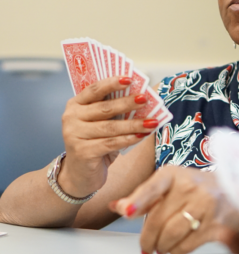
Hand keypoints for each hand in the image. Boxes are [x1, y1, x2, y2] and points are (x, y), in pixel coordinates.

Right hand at [59, 77, 157, 196]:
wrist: (79, 174)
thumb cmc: (95, 143)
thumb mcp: (100, 123)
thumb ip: (112, 111)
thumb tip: (140, 99)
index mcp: (75, 105)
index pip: (94, 89)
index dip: (112, 83)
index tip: (130, 79)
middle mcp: (71, 118)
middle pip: (104, 108)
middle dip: (128, 103)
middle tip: (146, 99)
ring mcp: (74, 135)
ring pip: (110, 127)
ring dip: (134, 124)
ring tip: (152, 122)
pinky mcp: (82, 152)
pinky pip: (111, 143)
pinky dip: (128, 139)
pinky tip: (141, 136)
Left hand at [111, 165, 238, 253]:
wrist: (234, 189)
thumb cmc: (197, 187)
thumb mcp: (171, 183)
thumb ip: (144, 195)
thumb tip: (116, 206)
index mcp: (175, 174)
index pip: (153, 186)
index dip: (138, 200)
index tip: (126, 212)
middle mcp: (190, 186)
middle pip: (159, 219)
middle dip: (147, 238)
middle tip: (145, 246)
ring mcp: (205, 204)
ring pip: (172, 234)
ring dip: (162, 246)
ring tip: (161, 247)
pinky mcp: (217, 224)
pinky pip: (188, 244)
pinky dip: (178, 250)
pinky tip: (177, 247)